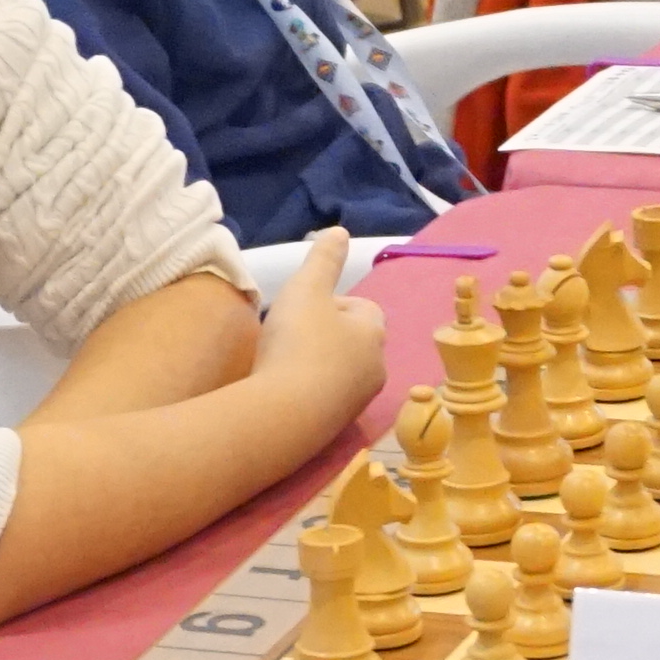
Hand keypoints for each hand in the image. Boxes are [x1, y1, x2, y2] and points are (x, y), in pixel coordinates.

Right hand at [247, 227, 388, 415]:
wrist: (285, 415)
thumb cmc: (298, 344)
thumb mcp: (306, 289)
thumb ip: (324, 259)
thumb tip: (340, 232)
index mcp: (373, 333)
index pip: (364, 308)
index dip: (334, 303)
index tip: (305, 308)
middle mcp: (375, 368)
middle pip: (354, 342)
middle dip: (327, 335)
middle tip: (291, 334)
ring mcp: (358, 402)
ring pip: (342, 372)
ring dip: (318, 364)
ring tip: (284, 362)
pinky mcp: (337, 428)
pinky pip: (327, 399)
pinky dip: (310, 391)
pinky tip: (284, 389)